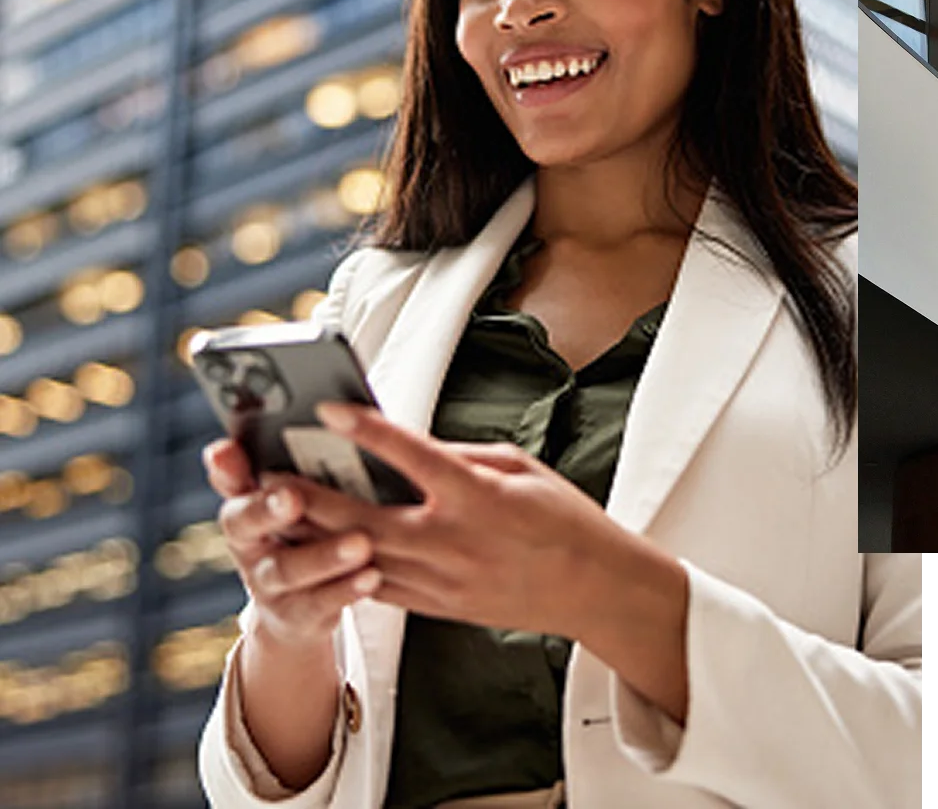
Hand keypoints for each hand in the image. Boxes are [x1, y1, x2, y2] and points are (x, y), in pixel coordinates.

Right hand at [202, 437, 381, 648]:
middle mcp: (249, 545)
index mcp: (246, 505)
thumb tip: (264, 432)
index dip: (226, 470)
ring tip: (360, 543)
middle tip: (293, 496)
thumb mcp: (290, 497)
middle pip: (246, 524)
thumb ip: (284, 463)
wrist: (298, 610)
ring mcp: (269, 584)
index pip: (229, 482)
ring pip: (288, 570)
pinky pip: (319, 604)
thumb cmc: (303, 532)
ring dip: (323, 555)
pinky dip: (344, 589)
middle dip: (267, 509)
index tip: (231, 450)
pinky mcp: (296, 616)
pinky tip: (372, 575)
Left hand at [279, 403, 621, 640]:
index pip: (413, 456)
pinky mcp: (438, 607)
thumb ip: (461, 455)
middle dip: (310, 498)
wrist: (591, 588)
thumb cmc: (562, 519)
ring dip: (315, 538)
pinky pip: (378, 588)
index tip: (329, 409)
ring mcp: (442, 580)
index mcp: (478, 496)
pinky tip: (318, 552)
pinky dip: (345, 567)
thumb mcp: (520, 466)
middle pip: (364, 518)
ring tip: (277, 515)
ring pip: (360, 559)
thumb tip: (411, 447)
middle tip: (267, 476)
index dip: (368, 430)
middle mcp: (453, 540)